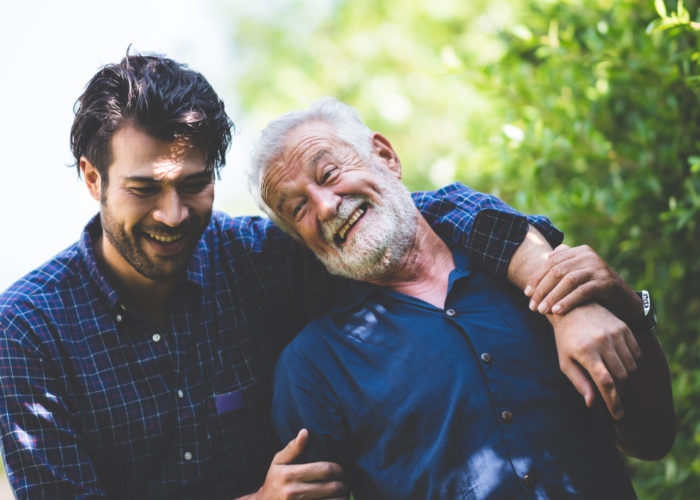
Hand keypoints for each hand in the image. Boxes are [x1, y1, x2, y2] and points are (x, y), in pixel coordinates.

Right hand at [247, 429, 347, 499]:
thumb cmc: (274, 480)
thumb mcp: (278, 462)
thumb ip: (293, 448)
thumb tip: (305, 432)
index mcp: (289, 475)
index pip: (323, 470)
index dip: (337, 469)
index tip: (340, 470)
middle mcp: (293, 492)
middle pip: (331, 487)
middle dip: (343, 485)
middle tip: (345, 483)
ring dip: (342, 498)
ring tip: (343, 494)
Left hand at [524, 244, 642, 319]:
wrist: (624, 299)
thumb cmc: (595, 287)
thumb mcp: (578, 274)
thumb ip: (563, 265)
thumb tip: (544, 258)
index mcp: (579, 251)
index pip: (551, 263)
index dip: (537, 278)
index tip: (527, 294)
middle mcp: (588, 256)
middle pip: (557, 272)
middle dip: (542, 290)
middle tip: (532, 306)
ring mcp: (598, 268)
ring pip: (568, 281)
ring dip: (552, 297)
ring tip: (542, 311)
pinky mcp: (606, 282)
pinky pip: (582, 292)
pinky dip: (568, 301)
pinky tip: (557, 311)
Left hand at [548, 302, 640, 419]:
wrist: (573, 309)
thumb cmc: (566, 340)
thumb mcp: (565, 361)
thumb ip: (579, 382)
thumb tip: (592, 403)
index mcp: (585, 352)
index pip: (606, 383)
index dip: (614, 402)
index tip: (618, 415)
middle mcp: (602, 341)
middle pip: (621, 377)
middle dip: (618, 390)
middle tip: (611, 394)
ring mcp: (615, 333)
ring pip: (630, 367)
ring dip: (624, 377)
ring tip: (612, 376)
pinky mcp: (624, 328)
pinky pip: (636, 354)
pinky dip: (631, 363)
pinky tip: (618, 362)